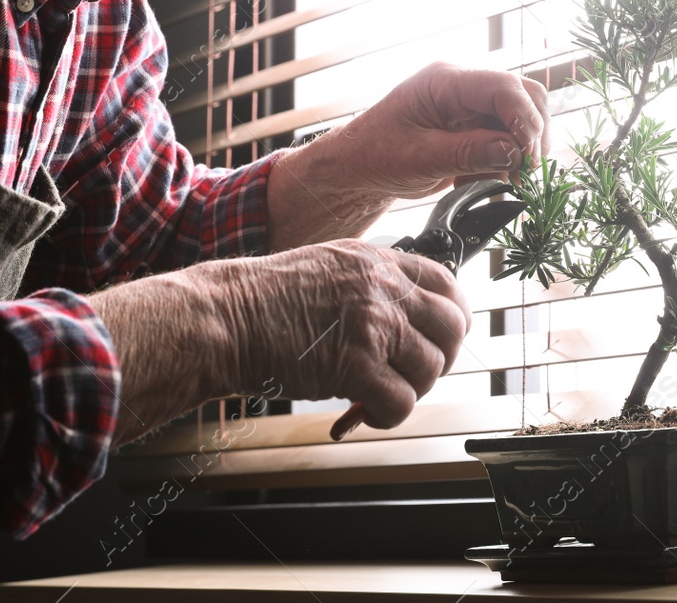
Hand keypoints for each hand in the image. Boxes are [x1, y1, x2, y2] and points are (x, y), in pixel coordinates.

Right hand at [208, 239, 471, 429]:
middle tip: (410, 374)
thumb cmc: (262, 301)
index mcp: (378, 261)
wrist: (224, 319)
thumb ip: (371, 286)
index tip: (441, 340)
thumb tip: (405, 320)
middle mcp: (382, 288)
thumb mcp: (328, 268)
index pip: (448, 285)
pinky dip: (386, 416)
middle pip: (452, 328)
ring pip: (431, 369)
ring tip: (375, 395)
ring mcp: (373, 325)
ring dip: (408, 391)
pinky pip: (402, 402)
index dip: (452, 320)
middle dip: (439, 359)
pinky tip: (361, 413)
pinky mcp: (357, 366)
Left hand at [317, 61, 549, 199]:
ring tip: (502, 181)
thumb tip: (516, 152)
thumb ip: (469, 153)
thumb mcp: (420, 159)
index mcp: (445, 82)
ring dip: (520, 152)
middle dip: (532, 135)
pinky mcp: (474, 127)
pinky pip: (507, 139)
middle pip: (523, 97)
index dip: (524, 121)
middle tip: (525, 174)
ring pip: (521, 118)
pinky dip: (505, 163)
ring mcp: (471, 107)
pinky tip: (482, 181)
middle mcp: (464, 87)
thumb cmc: (374, 157)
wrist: (355, 170)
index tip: (528, 159)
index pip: (503, 88)